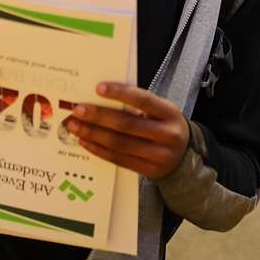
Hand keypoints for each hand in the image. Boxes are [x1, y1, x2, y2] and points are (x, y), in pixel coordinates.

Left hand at [67, 82, 190, 177]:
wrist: (184, 156)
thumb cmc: (164, 125)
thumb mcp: (160, 111)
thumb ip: (137, 105)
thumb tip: (100, 99)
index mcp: (169, 113)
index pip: (143, 100)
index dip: (120, 93)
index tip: (98, 88)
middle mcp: (167, 134)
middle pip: (127, 124)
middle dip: (99, 116)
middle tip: (78, 110)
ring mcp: (159, 155)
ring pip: (120, 144)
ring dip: (93, 134)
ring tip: (75, 126)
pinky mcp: (149, 171)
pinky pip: (119, 160)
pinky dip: (99, 150)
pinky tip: (86, 141)